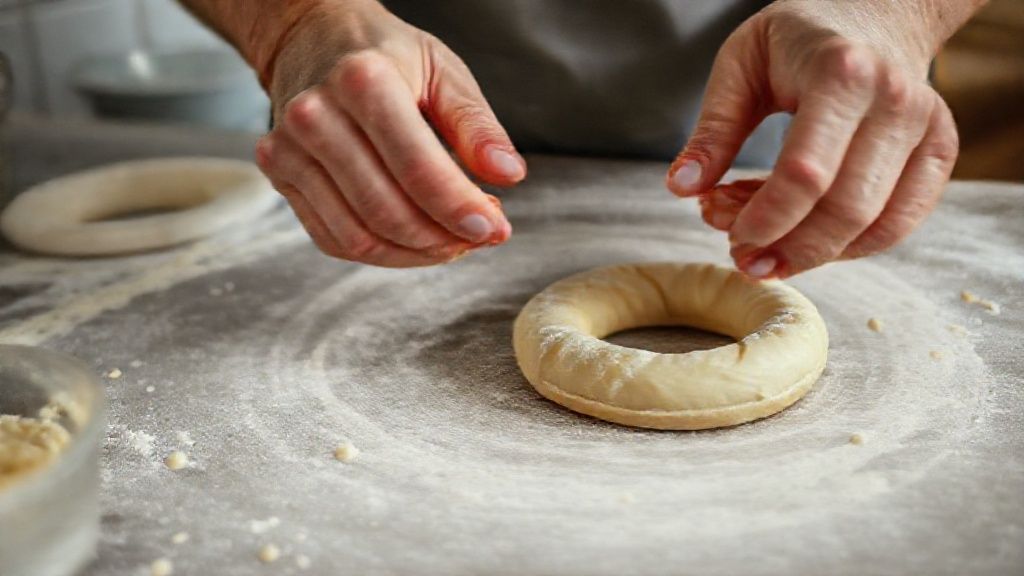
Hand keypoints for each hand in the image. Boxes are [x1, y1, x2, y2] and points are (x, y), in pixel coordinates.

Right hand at [253, 1, 525, 265]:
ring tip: (453, 240)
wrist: (313, 37)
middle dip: (443, 238)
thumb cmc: (388, 56)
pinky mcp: (279, 175)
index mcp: (363, 81)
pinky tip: (417, 240)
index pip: (417, 169)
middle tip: (481, 235)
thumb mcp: (444, 73)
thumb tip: (508, 174)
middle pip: (387, 211)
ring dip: (416, 253)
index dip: (459, 210)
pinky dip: (384, 254)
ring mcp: (288, 149)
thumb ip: (477, 126)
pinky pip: (334, 240)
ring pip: (359, 237)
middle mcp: (316, 116)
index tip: (495, 228)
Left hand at [666, 0, 961, 278]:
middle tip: (745, 260)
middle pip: (844, 209)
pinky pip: (901, 223)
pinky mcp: (939, 149)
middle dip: (789, 249)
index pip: (804, 174)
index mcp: (840, 73)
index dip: (766, 220)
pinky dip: (851, 247)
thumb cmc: (797, 38)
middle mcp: (893, 100)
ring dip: (814, 253)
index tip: (732, 239)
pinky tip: (809, 241)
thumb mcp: (740, 65)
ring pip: (875, 224)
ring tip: (768, 251)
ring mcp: (925, 126)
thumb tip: (681, 188)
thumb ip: (713, 129)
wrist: (876, 8)